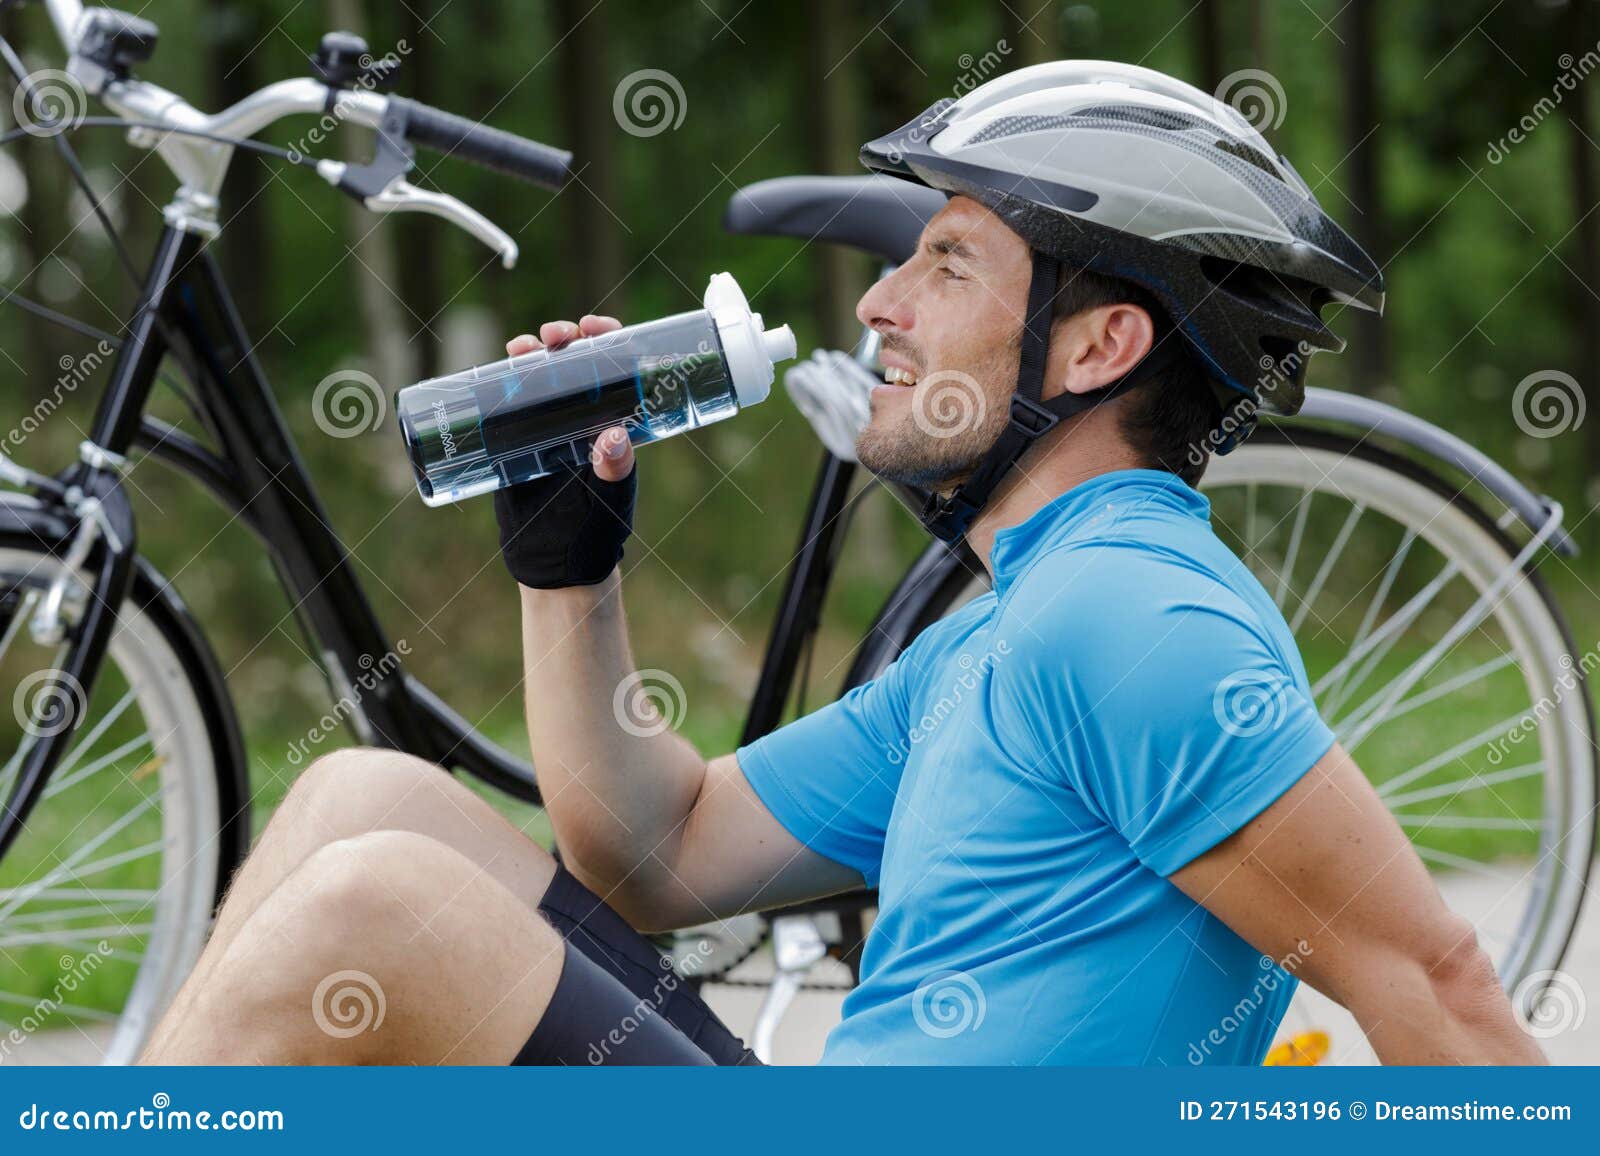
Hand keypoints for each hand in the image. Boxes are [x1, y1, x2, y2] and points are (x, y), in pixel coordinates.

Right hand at [494, 314, 638, 589]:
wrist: (555, 565)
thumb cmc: (595, 532)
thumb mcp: (611, 499)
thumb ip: (615, 472)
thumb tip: (614, 436)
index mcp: (613, 420)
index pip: (616, 367)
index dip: (607, 338)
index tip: (595, 328)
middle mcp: (581, 415)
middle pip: (573, 361)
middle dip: (563, 337)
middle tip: (555, 336)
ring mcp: (546, 425)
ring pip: (537, 375)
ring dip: (529, 352)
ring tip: (523, 348)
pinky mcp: (514, 441)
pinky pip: (505, 402)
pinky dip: (497, 380)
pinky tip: (491, 369)